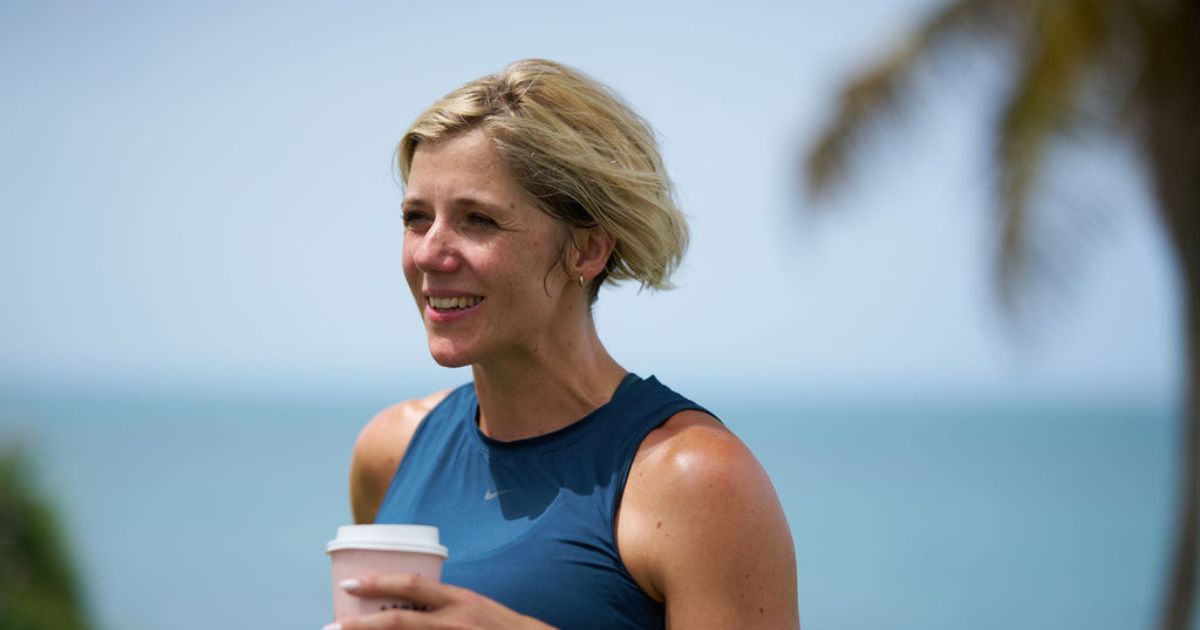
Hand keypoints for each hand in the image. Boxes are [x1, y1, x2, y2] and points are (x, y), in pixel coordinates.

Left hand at [322, 573, 554, 629]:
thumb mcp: (476, 609)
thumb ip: (446, 606)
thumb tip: (411, 606)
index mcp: (459, 600)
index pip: (412, 585)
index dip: (378, 583)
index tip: (350, 584)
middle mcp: (455, 621)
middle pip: (398, 623)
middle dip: (360, 625)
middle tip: (330, 625)